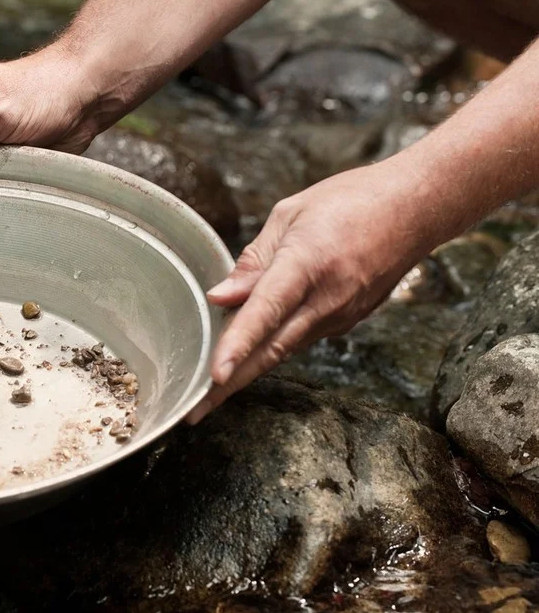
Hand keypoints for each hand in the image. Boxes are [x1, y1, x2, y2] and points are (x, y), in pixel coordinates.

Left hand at [185, 162, 445, 423]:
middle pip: (271, 350)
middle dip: (230, 385)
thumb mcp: (291, 215)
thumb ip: (254, 260)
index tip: (215, 376)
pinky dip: (270, 348)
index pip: (266, 312)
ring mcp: (340, 315)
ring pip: (283, 350)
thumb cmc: (350, 200)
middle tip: (194, 412)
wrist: (418, 208)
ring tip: (206, 393)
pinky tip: (245, 355)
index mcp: (308, 264)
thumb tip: (220, 297)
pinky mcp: (346, 321)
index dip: (238, 345)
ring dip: (246, 371)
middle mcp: (327, 299)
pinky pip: (299, 338)